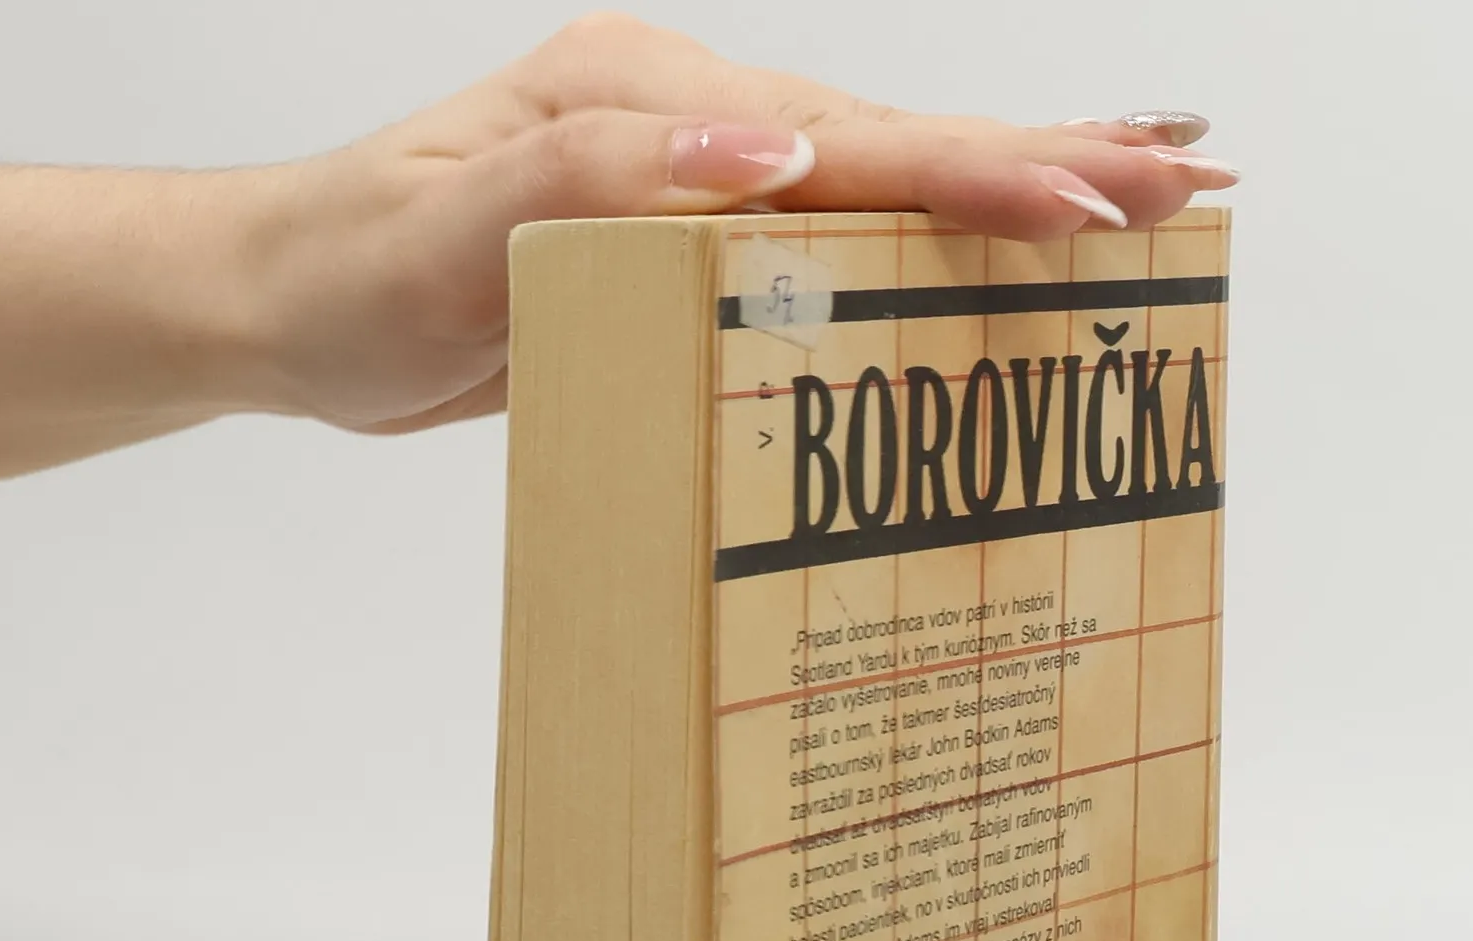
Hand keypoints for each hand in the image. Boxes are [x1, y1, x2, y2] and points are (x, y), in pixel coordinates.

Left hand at [251, 13, 1237, 434]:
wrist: (282, 303)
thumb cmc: (352, 274)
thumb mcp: (451, 235)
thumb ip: (600, 184)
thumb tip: (769, 152)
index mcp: (650, 106)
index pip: (850, 141)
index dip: (980, 171)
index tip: (1100, 200)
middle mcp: (686, 124)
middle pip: (896, 139)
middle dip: (1047, 159)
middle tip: (1189, 180)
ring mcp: (691, 175)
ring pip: (879, 181)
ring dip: (1008, 187)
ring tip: (1134, 194)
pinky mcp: (683, 240)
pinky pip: (829, 237)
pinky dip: (922, 236)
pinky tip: (973, 254)